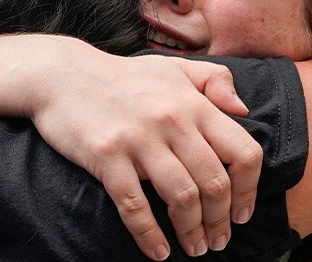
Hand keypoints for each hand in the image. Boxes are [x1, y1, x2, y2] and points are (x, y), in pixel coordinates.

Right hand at [31, 51, 257, 259]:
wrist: (61, 74)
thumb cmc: (121, 76)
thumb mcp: (174, 68)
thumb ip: (215, 81)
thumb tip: (244, 109)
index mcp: (193, 104)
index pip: (243, 152)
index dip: (249, 190)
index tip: (243, 213)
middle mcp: (172, 121)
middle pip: (214, 183)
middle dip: (220, 221)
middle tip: (218, 241)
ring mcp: (138, 139)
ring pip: (181, 197)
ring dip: (192, 232)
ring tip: (194, 248)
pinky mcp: (106, 156)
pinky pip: (134, 204)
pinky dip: (149, 234)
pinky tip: (157, 251)